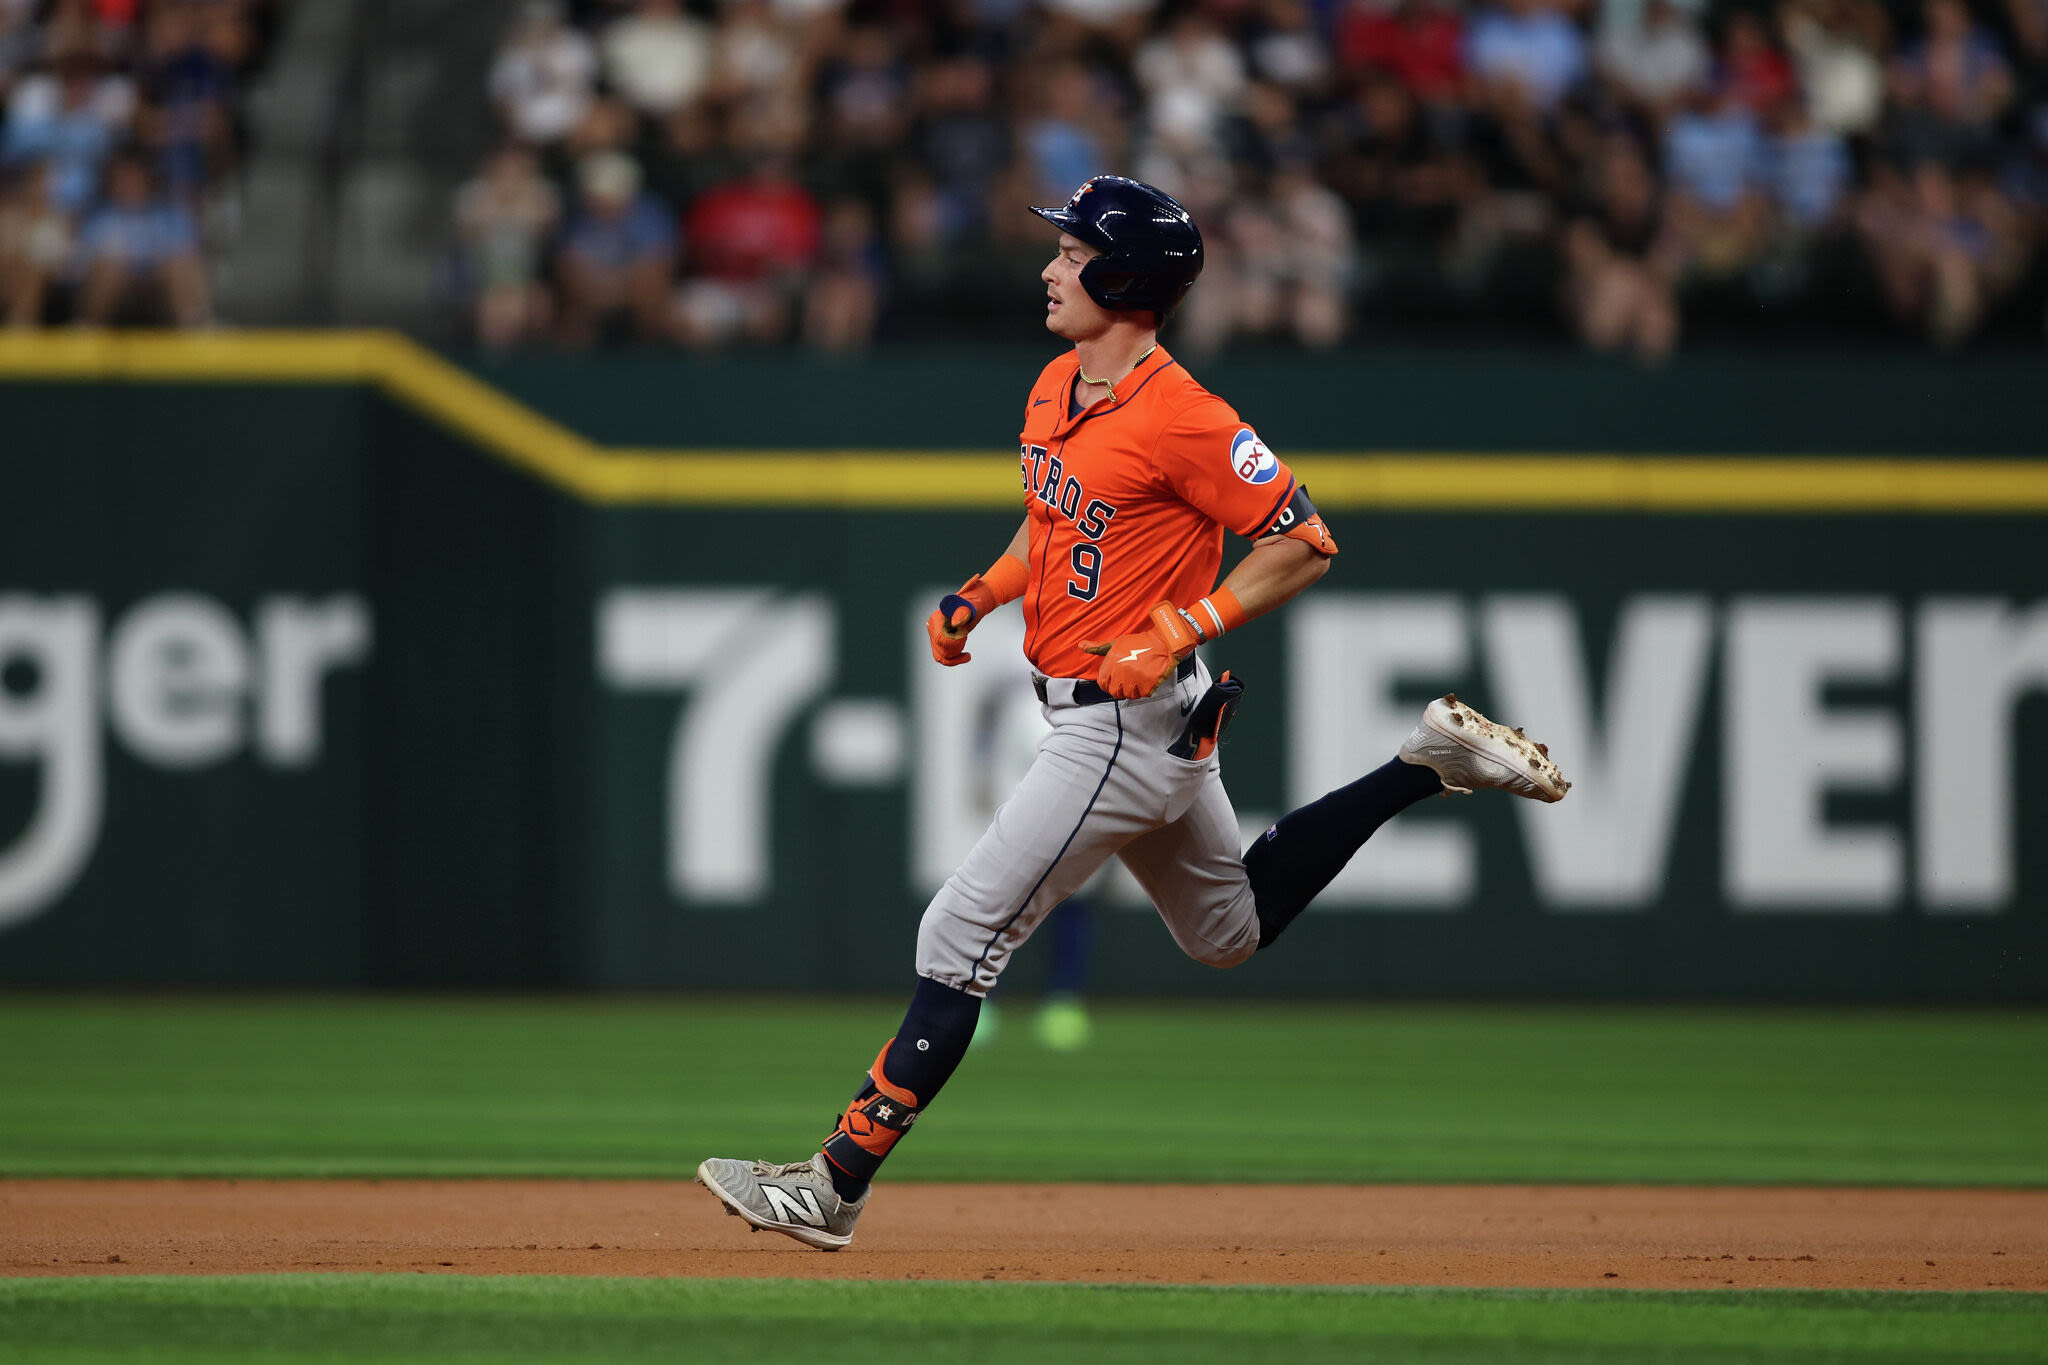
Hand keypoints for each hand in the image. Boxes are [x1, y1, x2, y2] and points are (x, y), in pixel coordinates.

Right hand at [925, 574, 1000, 665]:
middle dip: (956, 651)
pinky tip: (964, 655)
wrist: (974, 607)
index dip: (953, 643)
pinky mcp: (939, 640)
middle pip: (939, 649)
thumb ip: (964, 613)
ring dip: (954, 659)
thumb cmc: (974, 606)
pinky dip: (953, 659)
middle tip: (966, 642)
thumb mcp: (972, 608)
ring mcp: (935, 634)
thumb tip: (955, 624)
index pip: (939, 639)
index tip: (965, 636)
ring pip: (939, 656)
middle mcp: (932, 627)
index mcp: (937, 618)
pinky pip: (942, 656)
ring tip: (966, 655)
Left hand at [1078, 601, 1197, 699]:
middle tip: (1127, 681)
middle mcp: (1121, 672)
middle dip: (1119, 689)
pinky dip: (1143, 690)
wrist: (1163, 643)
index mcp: (1112, 662)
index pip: (1102, 683)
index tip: (1114, 681)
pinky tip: (1146, 680)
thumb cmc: (1139, 643)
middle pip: (1114, 691)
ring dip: (1132, 690)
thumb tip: (1080, 646)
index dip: (1108, 684)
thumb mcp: (1116, 643)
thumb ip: (1098, 648)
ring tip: (1137, 679)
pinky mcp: (1147, 685)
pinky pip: (1141, 695)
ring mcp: (1134, 679)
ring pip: (1128, 695)